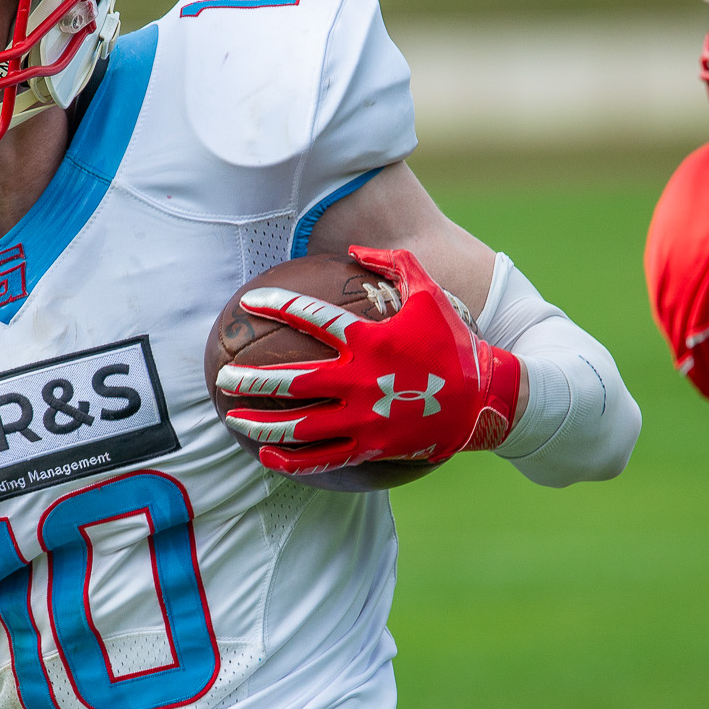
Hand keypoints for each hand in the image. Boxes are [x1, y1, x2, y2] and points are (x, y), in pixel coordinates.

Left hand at [217, 245, 522, 474]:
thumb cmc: (454, 342)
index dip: (277, 306)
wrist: (484, 399)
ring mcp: (363, 418)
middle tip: (225, 374)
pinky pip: (322, 458)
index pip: (312, 319)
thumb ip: (393, 264)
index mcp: (370, 340)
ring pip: (300, 426)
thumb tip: (355, 249)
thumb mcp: (430, 293)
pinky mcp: (370, 446)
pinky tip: (265, 457)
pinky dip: (290, 459)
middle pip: (293, 381)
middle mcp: (360, 380)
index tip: (248, 303)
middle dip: (252, 379)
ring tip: (233, 417)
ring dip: (261, 423)